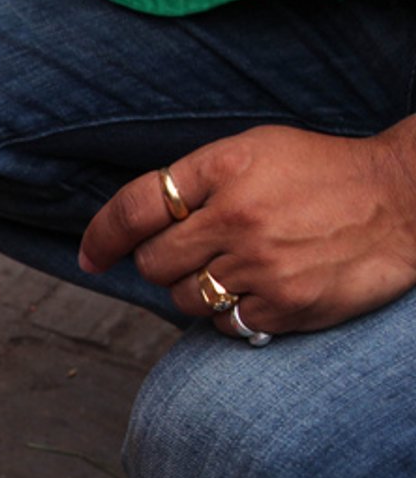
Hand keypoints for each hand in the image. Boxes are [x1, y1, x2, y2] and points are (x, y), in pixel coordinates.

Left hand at [81, 121, 415, 336]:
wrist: (407, 200)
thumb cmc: (321, 175)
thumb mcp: (256, 152)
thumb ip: (195, 183)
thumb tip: (128, 231)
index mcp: (226, 167)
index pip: (135, 207)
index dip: (102, 237)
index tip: (92, 257)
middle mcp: (239, 216)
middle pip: (153, 263)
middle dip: (164, 263)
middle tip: (202, 252)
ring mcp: (263, 263)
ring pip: (183, 299)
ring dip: (198, 291)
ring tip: (241, 268)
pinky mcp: (287, 304)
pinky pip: (225, 325)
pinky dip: (234, 315)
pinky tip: (264, 290)